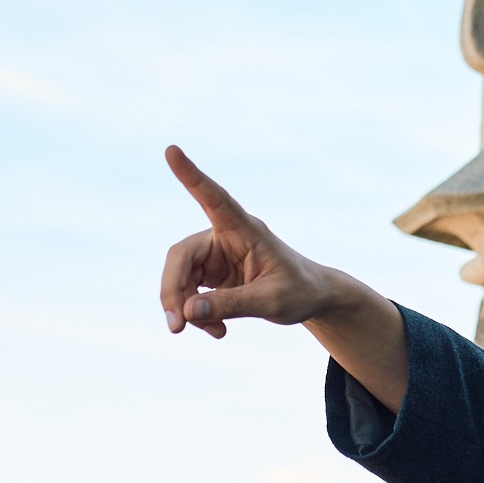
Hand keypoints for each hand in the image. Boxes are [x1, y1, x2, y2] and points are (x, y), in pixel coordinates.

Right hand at [156, 146, 411, 407]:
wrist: (312, 298)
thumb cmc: (299, 291)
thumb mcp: (271, 301)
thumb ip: (232, 305)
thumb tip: (188, 312)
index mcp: (244, 229)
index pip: (213, 198)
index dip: (191, 176)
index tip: (171, 149)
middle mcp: (224, 236)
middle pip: (180, 256)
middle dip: (173, 290)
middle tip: (177, 327)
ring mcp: (216, 255)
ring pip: (180, 277)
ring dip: (184, 307)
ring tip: (207, 333)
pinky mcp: (213, 273)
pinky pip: (190, 292)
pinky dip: (197, 314)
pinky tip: (217, 332)